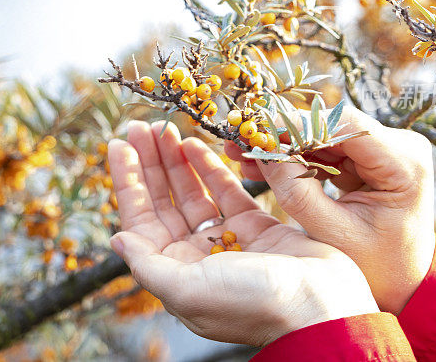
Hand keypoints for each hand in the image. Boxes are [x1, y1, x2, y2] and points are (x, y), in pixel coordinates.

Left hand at [108, 120, 378, 346]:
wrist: (320, 308)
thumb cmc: (254, 304)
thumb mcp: (188, 290)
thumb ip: (148, 264)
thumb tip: (115, 240)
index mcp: (175, 273)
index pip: (141, 220)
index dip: (128, 182)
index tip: (118, 145)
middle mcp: (196, 257)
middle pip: (164, 202)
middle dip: (150, 164)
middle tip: (138, 127)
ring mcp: (227, 241)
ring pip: (193, 193)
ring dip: (175, 161)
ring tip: (163, 127)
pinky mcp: (257, 227)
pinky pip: (226, 192)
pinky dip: (210, 168)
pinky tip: (194, 144)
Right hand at [226, 105, 434, 313]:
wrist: (404, 284)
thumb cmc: (376, 268)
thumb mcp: (332, 234)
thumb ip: (297, 192)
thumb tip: (262, 152)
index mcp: (405, 164)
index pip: (346, 126)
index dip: (297, 124)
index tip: (256, 130)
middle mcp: (400, 147)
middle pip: (331, 126)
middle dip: (282, 133)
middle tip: (239, 137)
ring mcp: (385, 150)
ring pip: (322, 134)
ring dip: (282, 143)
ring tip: (240, 150)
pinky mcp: (369, 158)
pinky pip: (325, 148)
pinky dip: (294, 156)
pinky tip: (261, 160)